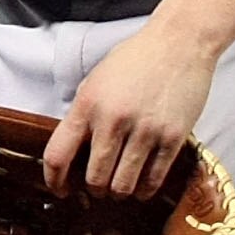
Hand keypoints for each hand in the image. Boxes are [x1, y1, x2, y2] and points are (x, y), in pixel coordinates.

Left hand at [45, 20, 219, 198]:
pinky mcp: (172, 137)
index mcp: (87, 104)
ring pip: (123, 185)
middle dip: (94, 189)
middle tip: (99, 187)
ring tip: (120, 186)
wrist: (180, 42)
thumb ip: (83, 113)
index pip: (57, 155)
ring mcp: (144, 130)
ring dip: (119, 192)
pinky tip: (142, 186)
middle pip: (94, 178)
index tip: (60, 190)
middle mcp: (113, 119)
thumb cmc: (137, 58)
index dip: (55, 181)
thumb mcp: (96, 80)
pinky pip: (153, 179)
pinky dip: (145, 190)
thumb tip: (73, 150)